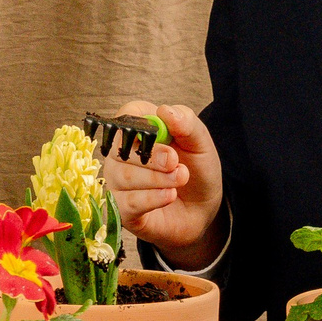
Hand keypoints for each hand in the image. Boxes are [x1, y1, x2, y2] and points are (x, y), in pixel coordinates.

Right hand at [102, 101, 225, 266]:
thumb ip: (187, 123)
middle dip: (152, 156)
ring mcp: (118, 182)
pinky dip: (152, 199)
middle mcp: (122, 153)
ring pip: (124, 176)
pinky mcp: (121, 209)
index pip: (127, 115)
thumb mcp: (200, 144)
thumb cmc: (197, 170)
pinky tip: (170, 195)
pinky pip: (127, 203)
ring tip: (181, 178)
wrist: (203, 208)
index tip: (165, 135)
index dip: (142, 124)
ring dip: (158, 179)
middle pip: (120, 148)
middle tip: (175, 162)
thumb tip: (166, 111)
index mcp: (140, 128)